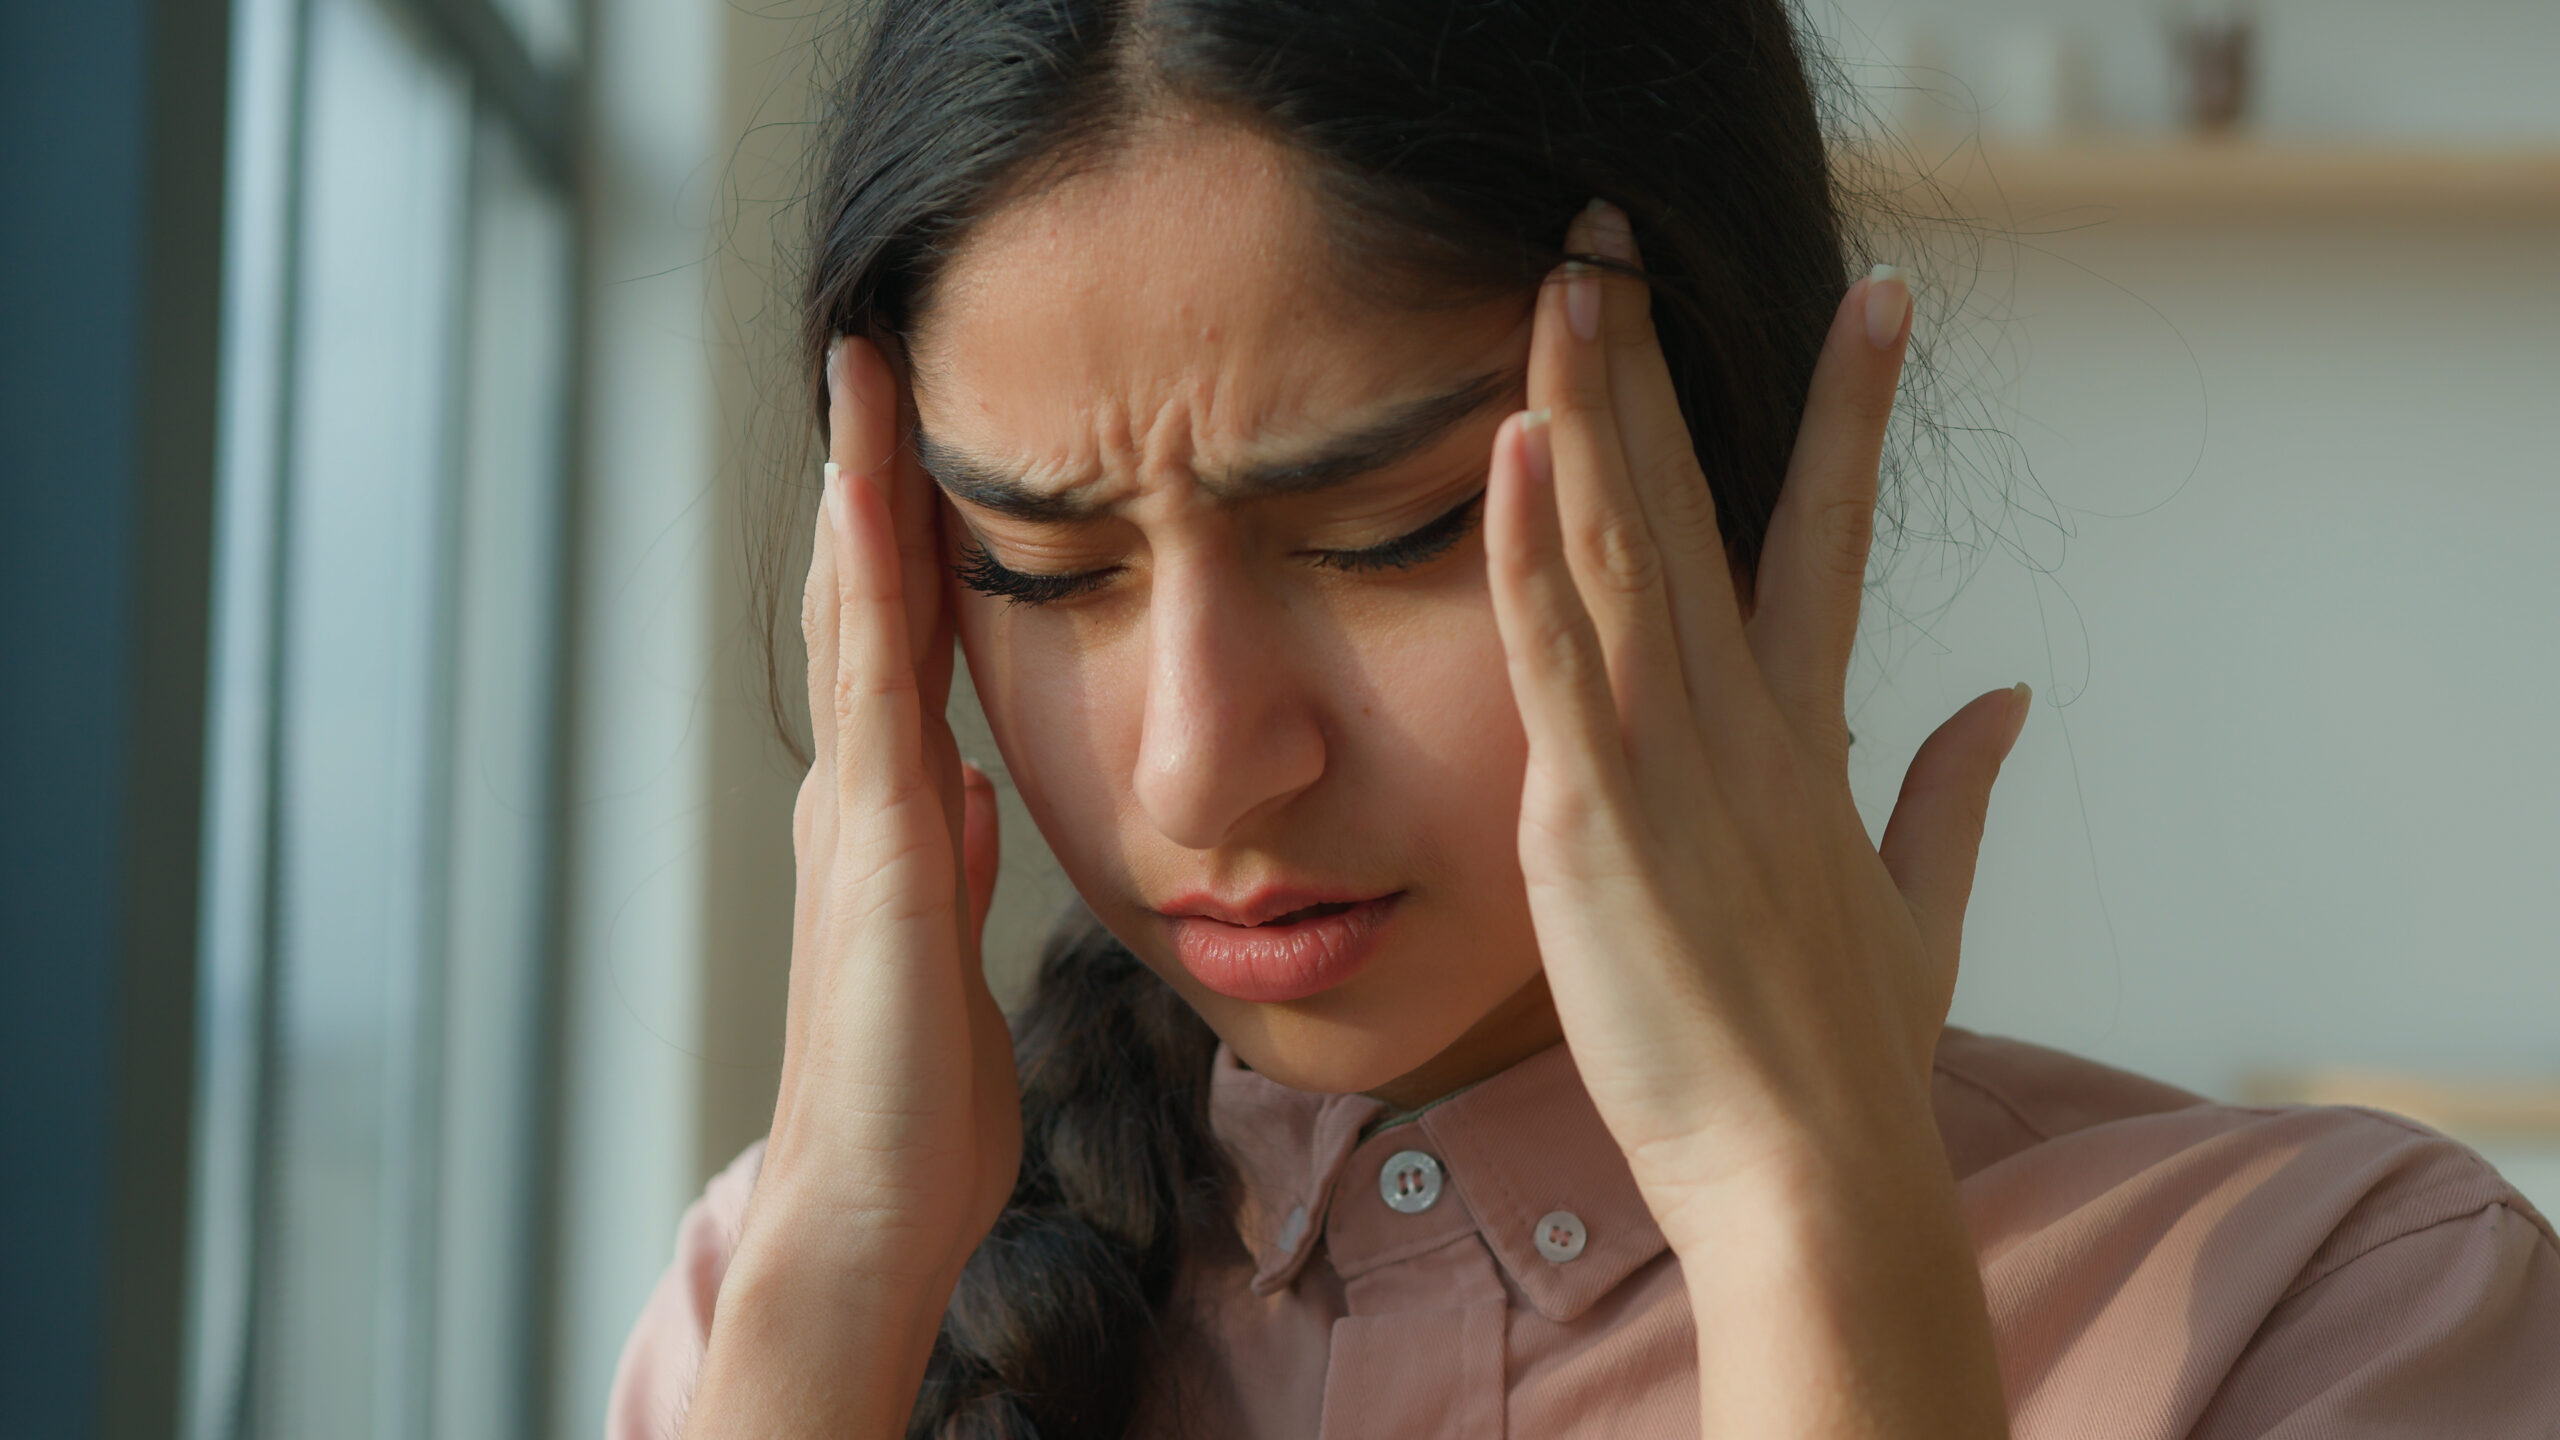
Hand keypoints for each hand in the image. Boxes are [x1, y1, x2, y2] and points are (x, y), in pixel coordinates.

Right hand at [687, 337, 1016, 1436]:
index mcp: (894, 820)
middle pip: (864, 607)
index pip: (903, 649)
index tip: (920, 444)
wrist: (873, 1204)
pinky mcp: (875, 845)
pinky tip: (868, 496)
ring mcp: (859, 813)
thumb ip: (950, 865)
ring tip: (863, 376)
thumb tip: (970, 792)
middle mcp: (862, 796)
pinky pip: (876, 682)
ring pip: (856, 618)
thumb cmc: (917, 1105)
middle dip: (868, 485)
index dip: (906, 543)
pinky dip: (869, 581)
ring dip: (859, 495)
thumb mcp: (948, 953)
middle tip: (873, 361)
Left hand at [1484, 204, 2019, 1435]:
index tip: (1874, 302)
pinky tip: (1518, 446)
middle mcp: (1750, 724)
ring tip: (1566, 284)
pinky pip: (1558, 652)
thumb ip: (1953, 792)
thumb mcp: (1921, 912)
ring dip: (1589, 408)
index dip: (1846, 416)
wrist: (1813, 1179)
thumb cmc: (1849, 1065)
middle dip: (1656, 366)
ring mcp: (1675, 761)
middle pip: (1701, 506)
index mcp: (1816, 741)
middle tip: (1620, 239)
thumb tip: (2008, 696)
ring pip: (1626, 549)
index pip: (1832, 538)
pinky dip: (1534, 548)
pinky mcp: (1596, 815)